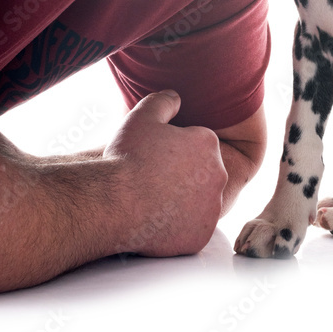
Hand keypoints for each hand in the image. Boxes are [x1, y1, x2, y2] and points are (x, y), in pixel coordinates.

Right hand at [104, 90, 226, 256]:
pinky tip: (159, 221)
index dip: (173, 151)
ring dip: (183, 201)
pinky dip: (180, 227)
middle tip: (153, 180)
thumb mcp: (142, 117)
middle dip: (182, 175)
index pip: (196, 145)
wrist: (114, 203)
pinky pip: (193, 229)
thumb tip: (176, 97)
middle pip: (201, 173)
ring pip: (200, 201)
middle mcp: (218, 174)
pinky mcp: (201, 235)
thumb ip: (163, 101)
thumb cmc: (127, 158)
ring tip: (154, 200)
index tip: (155, 159)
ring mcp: (212, 207)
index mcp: (208, 143)